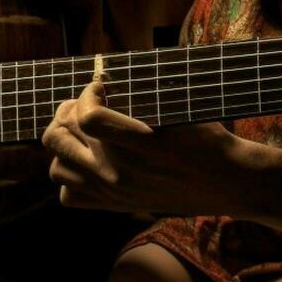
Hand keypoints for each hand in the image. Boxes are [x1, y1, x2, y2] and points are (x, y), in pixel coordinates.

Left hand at [42, 76, 244, 212]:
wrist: (225, 182)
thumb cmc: (207, 139)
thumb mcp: (180, 107)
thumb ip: (140, 94)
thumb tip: (106, 75)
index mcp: (137, 144)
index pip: (86, 116)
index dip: (88, 93)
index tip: (101, 86)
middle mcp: (117, 172)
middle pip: (59, 137)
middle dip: (67, 111)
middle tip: (86, 104)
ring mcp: (111, 192)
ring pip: (56, 166)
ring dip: (65, 144)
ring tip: (82, 133)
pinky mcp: (113, 206)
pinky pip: (68, 195)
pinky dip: (71, 177)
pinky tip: (89, 162)